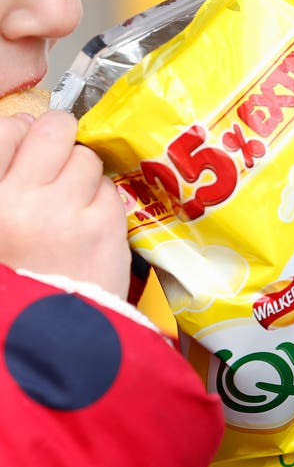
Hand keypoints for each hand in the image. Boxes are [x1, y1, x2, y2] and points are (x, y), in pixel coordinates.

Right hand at [0, 111, 130, 297]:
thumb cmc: (19, 277)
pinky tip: (90, 227)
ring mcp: (69, 215)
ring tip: (72, 205)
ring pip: (88, 159)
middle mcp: (24, 202)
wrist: (47, 339)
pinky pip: (111, 192)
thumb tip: (27, 130)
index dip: (22, 133)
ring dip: (83, 175)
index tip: (27, 149)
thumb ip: (5, 178)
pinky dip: (103, 204)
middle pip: (55, 131)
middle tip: (58, 159)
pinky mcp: (106, 232)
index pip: (7, 128)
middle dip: (60, 137)